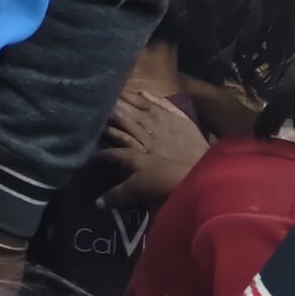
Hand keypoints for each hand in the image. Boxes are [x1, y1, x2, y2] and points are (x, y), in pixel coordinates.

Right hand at [100, 90, 209, 210]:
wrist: (206, 172)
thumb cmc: (171, 182)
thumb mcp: (141, 189)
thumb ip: (118, 193)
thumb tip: (97, 204)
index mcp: (132, 146)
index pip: (111, 135)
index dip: (99, 131)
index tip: (88, 125)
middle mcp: (143, 130)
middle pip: (122, 116)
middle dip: (109, 108)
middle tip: (95, 100)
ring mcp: (161, 121)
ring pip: (138, 107)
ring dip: (124, 100)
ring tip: (111, 93)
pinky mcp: (178, 118)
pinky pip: (160, 103)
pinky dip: (149, 97)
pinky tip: (141, 91)